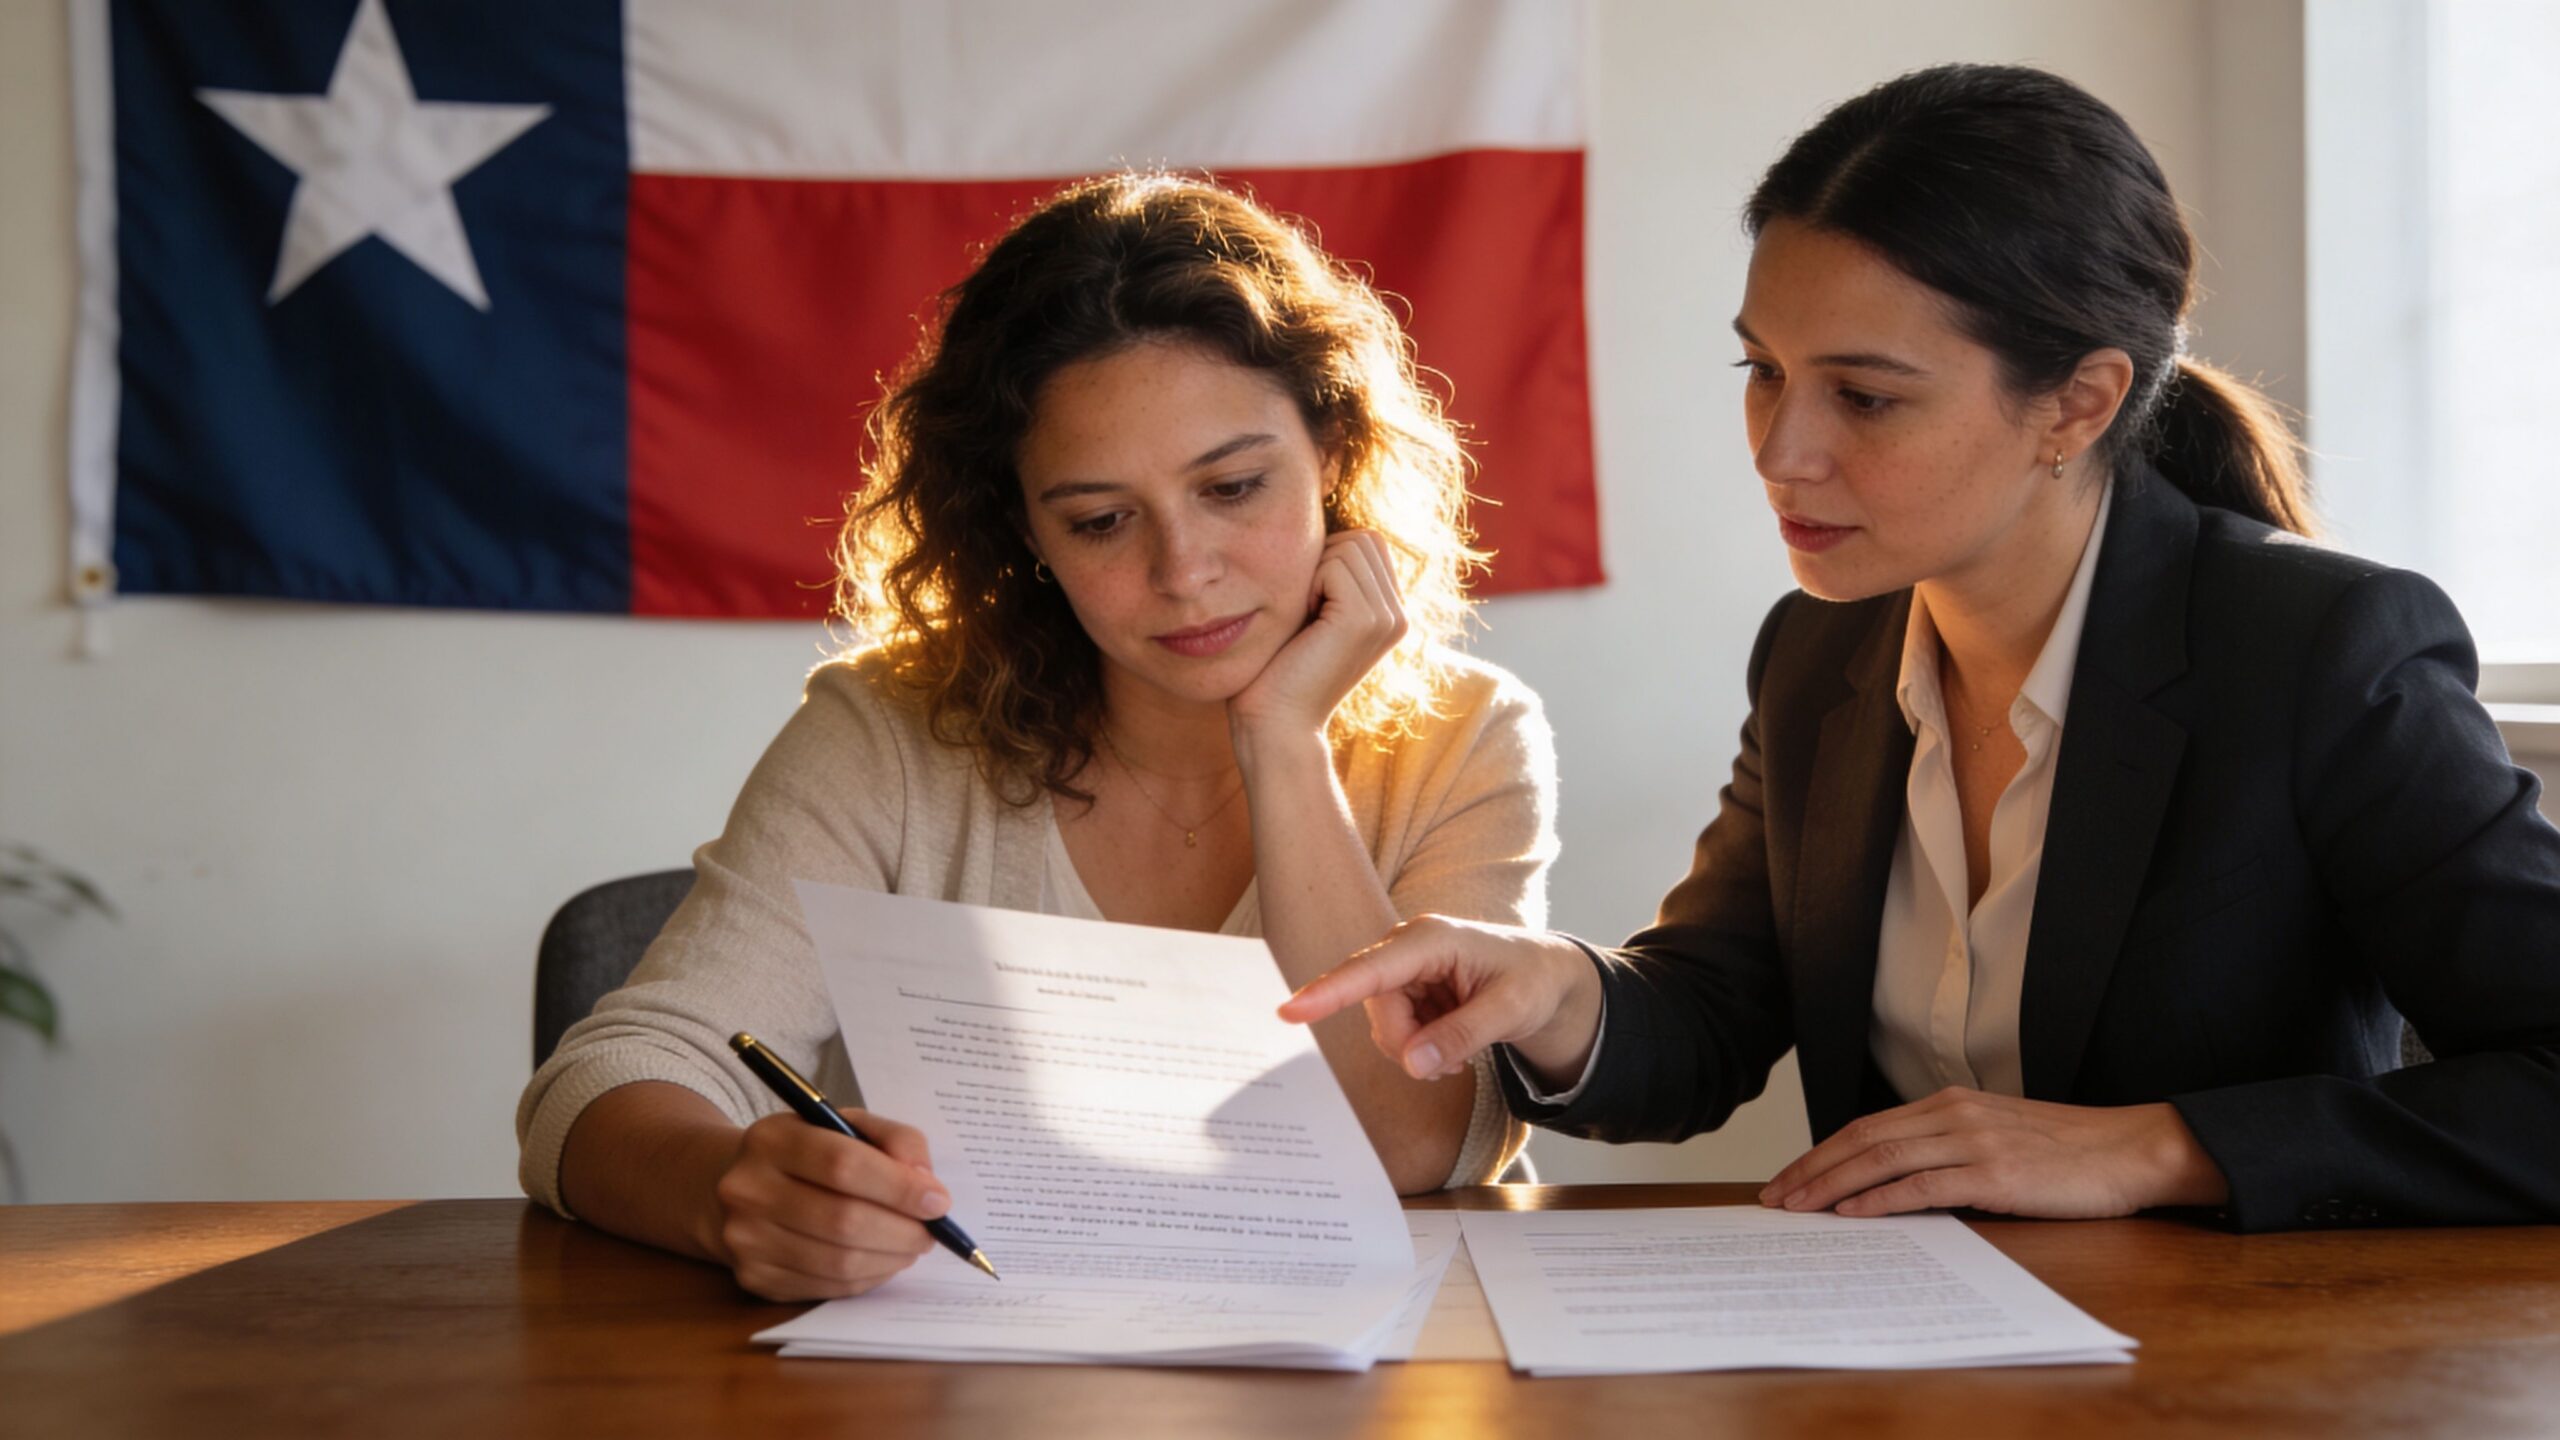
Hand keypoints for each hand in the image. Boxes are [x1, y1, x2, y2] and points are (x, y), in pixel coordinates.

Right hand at [708, 1108, 951, 1300]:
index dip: (899, 1188)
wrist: (733, 1186)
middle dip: (902, 1230)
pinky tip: (882, 1261)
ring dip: (891, 1258)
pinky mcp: (755, 1278)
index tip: (938, 1201)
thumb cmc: (805, 1152)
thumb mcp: (844, 1124)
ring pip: (839, 1262)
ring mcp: (746, 1240)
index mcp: (772, 1139)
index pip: (844, 1165)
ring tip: (911, 1245)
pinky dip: (868, 1277)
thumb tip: (926, 1183)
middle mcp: (748, 1190)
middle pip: (843, 1221)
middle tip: (932, 1232)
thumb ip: (893, 1139)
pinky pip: (828, 1287)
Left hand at [1228, 529, 1407, 739]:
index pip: (1368, 542)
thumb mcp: (1311, 612)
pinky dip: (1308, 584)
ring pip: (1349, 545)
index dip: (1328, 559)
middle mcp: (1400, 614)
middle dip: (1323, 561)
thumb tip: (1321, 520)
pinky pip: (1335, 563)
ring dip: (1314, 573)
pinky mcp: (1367, 620)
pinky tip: (1303, 622)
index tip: (1308, 606)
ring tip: (1305, 619)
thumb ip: (1330, 574)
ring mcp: (1389, 617)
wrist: (1275, 724)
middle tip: (1305, 611)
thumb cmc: (1278, 670)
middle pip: (1363, 538)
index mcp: (1392, 612)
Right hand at [1278, 915, 1601, 1087]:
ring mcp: (1405, 969)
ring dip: (1417, 1048)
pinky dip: (1421, 1047)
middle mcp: (1410, 948)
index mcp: (1431, 940)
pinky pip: (1395, 1030)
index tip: (1289, 1010)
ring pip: (1384, 1026)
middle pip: (1377, 1009)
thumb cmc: (1534, 982)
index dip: (1328, 992)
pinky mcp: (1407, 988)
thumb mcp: (1510, 1012)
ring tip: (1460, 1049)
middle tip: (1456, 1062)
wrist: (1549, 977)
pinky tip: (1451, 1042)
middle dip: (1409, 1044)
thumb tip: (1413, 1064)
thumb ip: (1461, 1037)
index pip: (1369, 969)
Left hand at [1759, 1088, 2229, 1219]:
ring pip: (1882, 1160)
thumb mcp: (1999, 1137)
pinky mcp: (1995, 1174)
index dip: (1822, 1151)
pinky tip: (1852, 1216)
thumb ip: (1950, 1149)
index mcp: (1951, 1103)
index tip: (1788, 1177)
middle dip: (1810, 1169)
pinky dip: (1880, 1200)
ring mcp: (1973, 1141)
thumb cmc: (2070, 1152)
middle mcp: (1954, 1114)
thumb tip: (1898, 1183)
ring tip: (1797, 1209)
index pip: (1868, 1126)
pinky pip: (1922, 1186)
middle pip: (1862, 1139)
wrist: (2133, 1149)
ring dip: (1831, 1186)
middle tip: (1773, 1198)